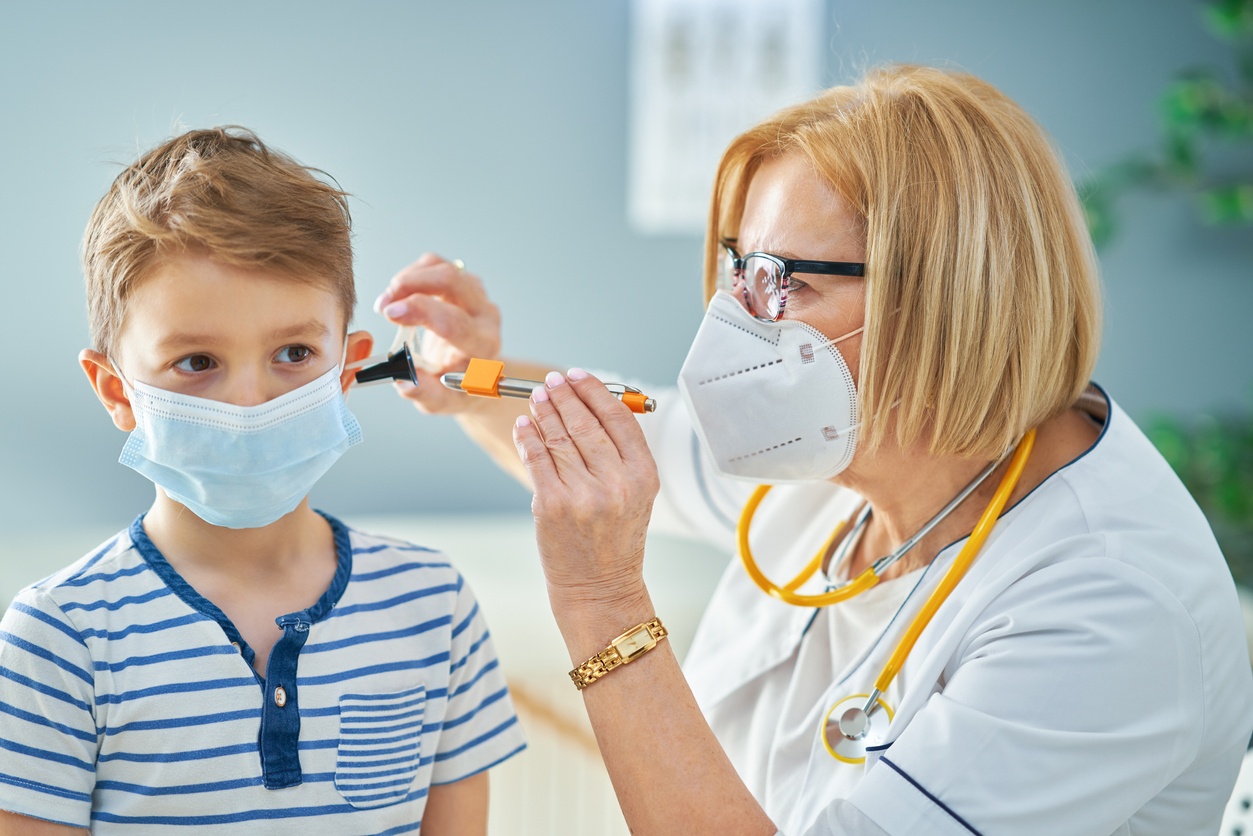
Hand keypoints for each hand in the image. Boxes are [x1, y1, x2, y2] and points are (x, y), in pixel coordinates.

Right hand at [373, 253, 500, 413]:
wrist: (474, 375)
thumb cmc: (457, 388)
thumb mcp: (441, 401)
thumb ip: (424, 393)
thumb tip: (402, 379)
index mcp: (482, 345)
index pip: (454, 321)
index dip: (419, 312)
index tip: (389, 313)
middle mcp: (485, 316)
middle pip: (451, 280)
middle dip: (409, 285)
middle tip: (383, 306)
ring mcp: (477, 295)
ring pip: (441, 268)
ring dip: (407, 279)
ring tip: (388, 303)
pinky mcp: (465, 283)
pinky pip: (436, 265)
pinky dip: (412, 274)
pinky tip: (400, 295)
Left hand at [511, 369, 659, 620]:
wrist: (601, 589)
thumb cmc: (616, 540)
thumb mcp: (636, 496)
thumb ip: (621, 454)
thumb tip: (590, 406)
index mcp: (644, 476)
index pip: (618, 418)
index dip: (595, 391)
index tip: (579, 375)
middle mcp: (617, 483)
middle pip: (586, 423)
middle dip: (565, 395)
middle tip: (551, 380)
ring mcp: (583, 494)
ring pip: (558, 437)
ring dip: (544, 410)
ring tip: (536, 396)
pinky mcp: (552, 505)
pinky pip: (537, 458)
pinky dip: (528, 436)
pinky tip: (524, 424)